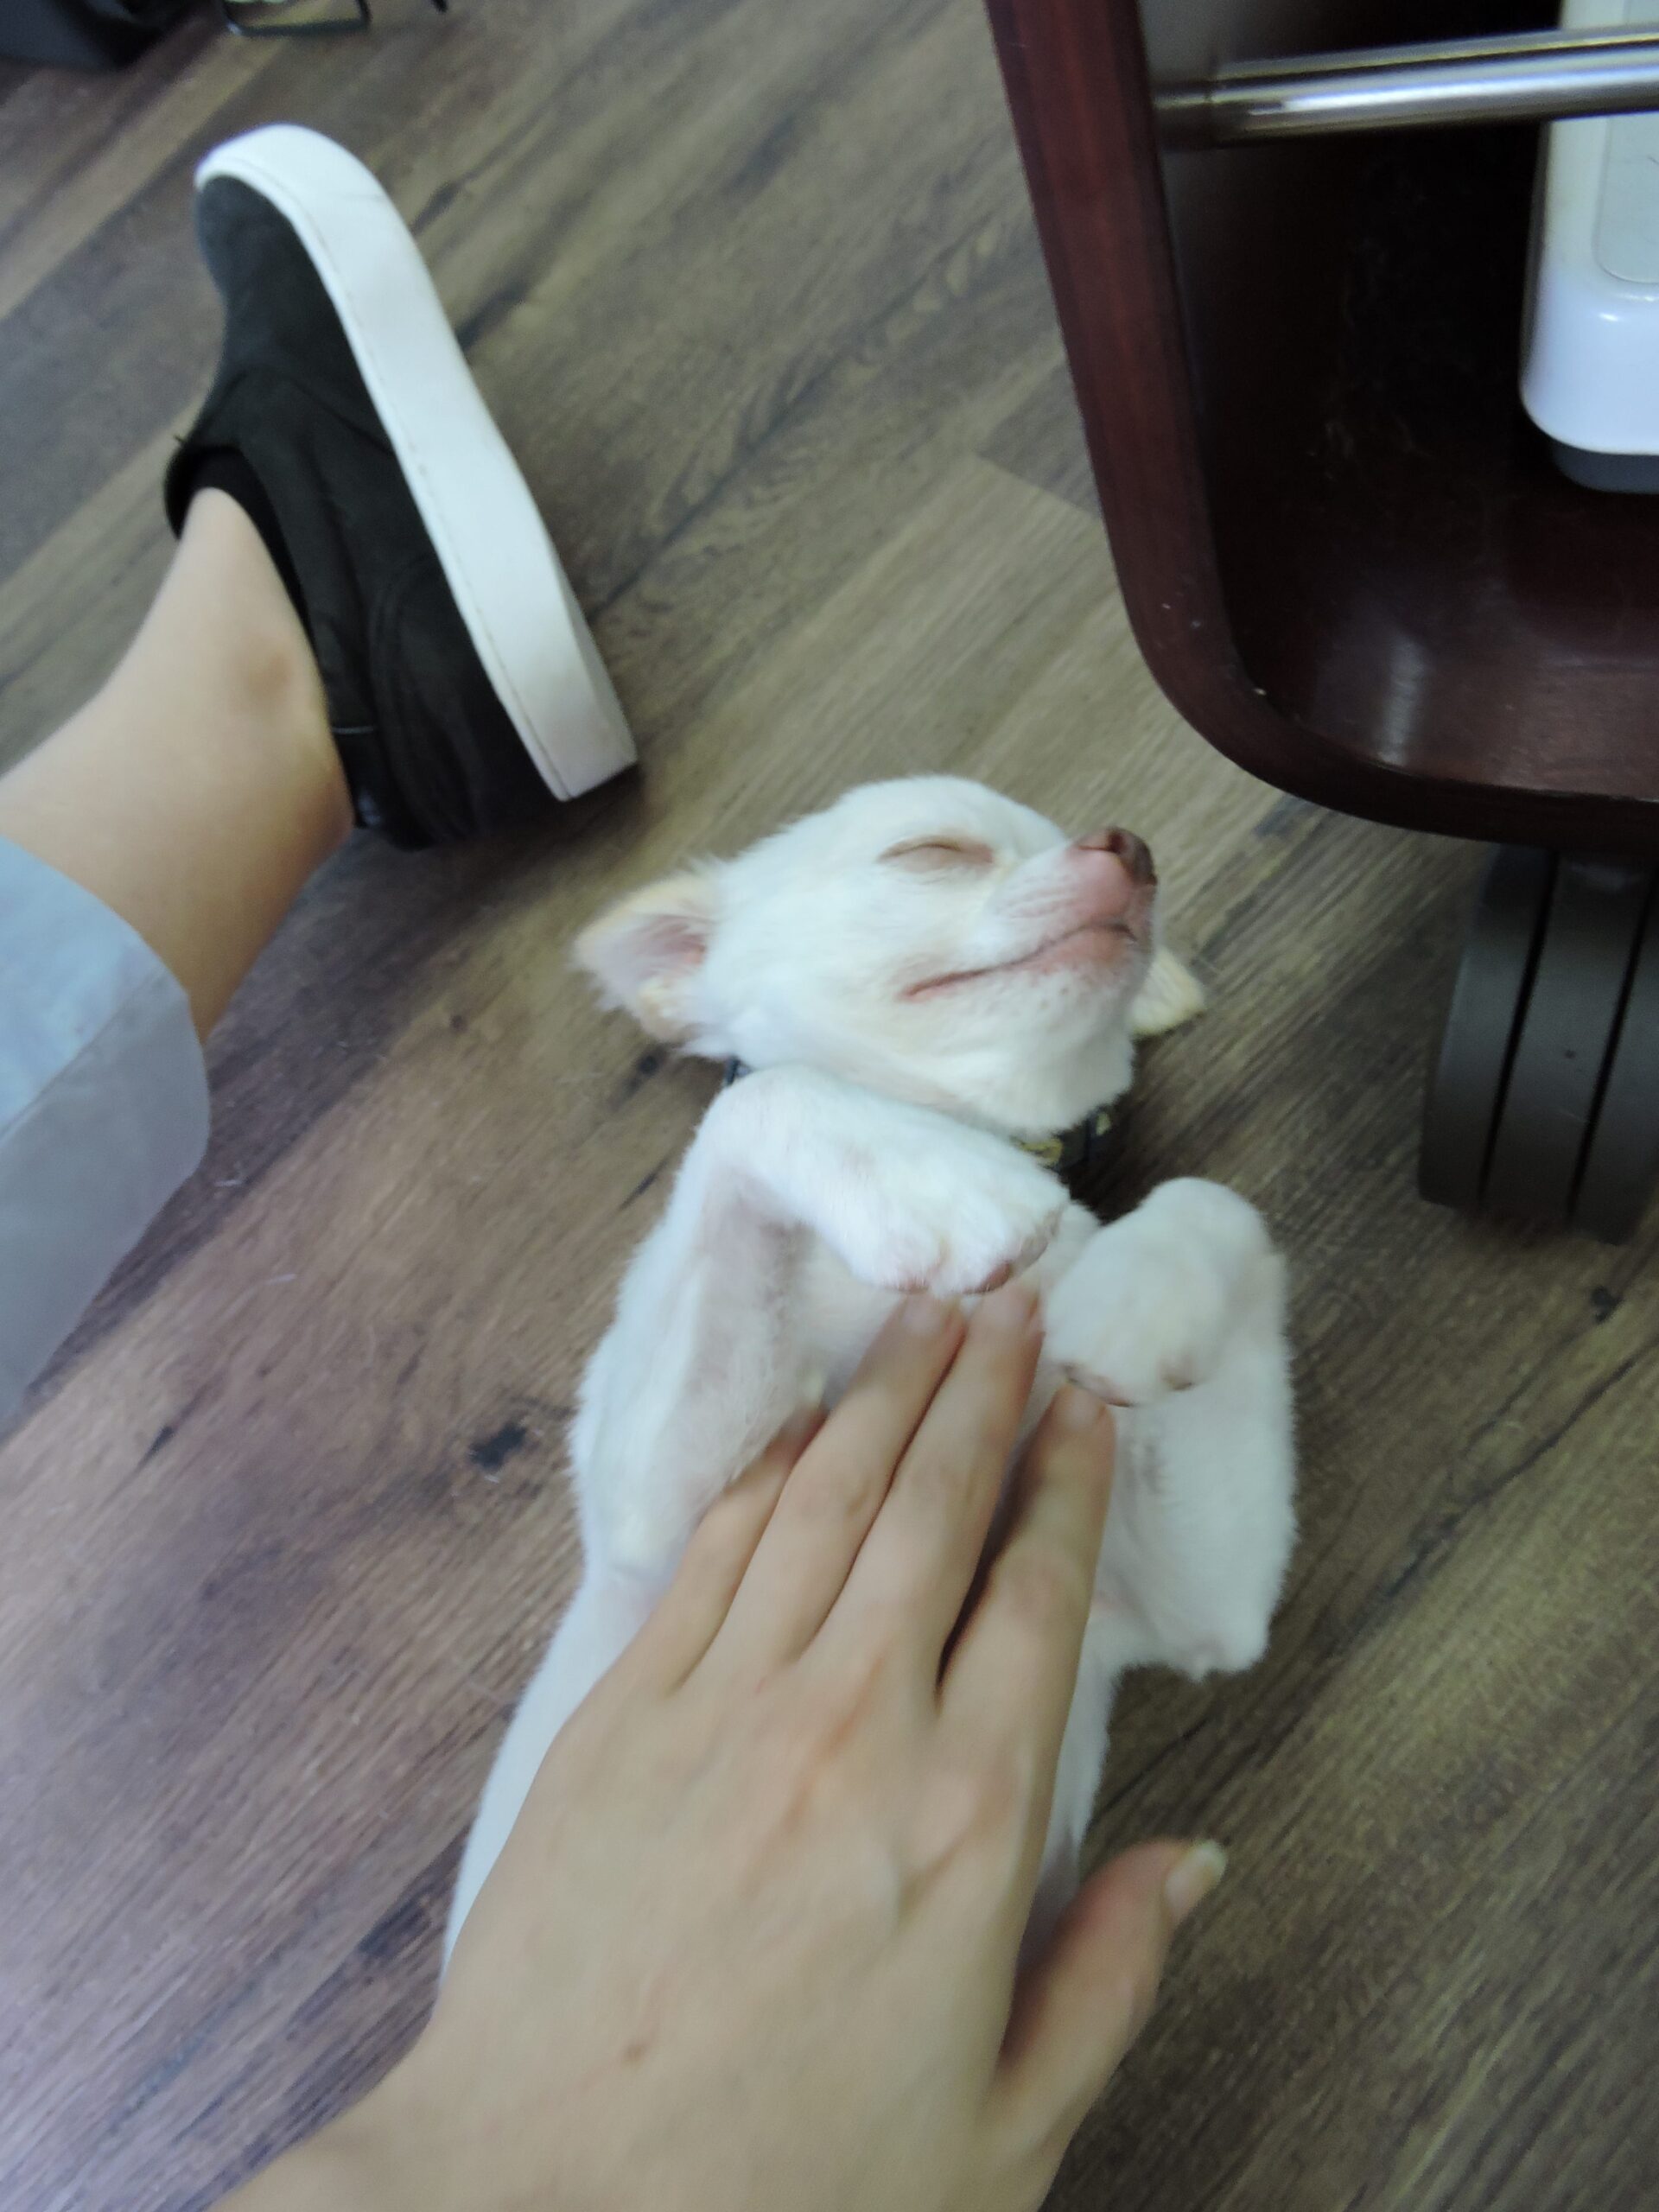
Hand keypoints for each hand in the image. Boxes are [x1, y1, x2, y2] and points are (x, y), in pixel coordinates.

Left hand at [244, 1282, 1223, 2211]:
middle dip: (984, 1391)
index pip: (1038, 1597)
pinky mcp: (623, 1713)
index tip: (1088, 1402)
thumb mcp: (1003, 2134)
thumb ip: (1109, 1975)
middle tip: (1013, 1301)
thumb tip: (1194, 1857)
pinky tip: (800, 1426)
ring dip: (883, 1397)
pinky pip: (712, 1553)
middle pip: (935, 1510)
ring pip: (826, 1502)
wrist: (547, 2209)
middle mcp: (855, 1730)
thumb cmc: (786, 2192)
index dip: (1069, 1482)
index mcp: (970, 1824)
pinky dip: (766, 1473)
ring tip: (926, 1318)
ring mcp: (727, 1706)